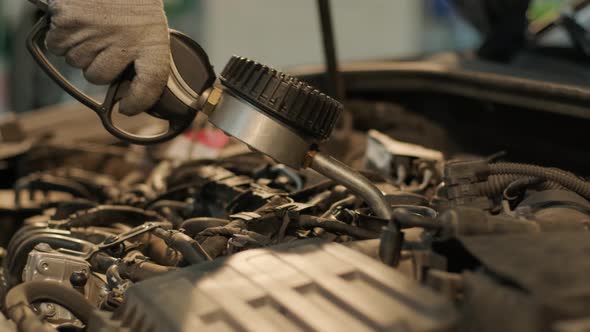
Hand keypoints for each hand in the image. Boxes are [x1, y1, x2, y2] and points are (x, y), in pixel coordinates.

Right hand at [46, 0, 170, 115]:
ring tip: (92, 26)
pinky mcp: (69, 21)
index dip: (139, 101)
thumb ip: (143, 56)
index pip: (151, 83)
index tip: (127, 107)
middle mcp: (125, 40)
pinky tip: (75, 21)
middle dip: (97, 66)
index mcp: (153, 41)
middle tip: (103, 44)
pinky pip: (57, 46)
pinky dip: (60, 37)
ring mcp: (95, 32)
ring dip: (78, 50)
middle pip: (98, 77)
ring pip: (76, 63)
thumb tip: (130, 90)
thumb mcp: (148, 25)